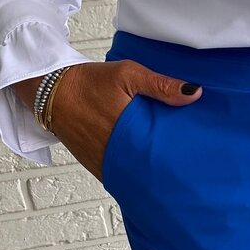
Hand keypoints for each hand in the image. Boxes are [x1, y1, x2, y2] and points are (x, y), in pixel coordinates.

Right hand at [14, 61, 202, 182]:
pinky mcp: (98, 167)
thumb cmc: (88, 82)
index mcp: (127, 133)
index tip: (199, 157)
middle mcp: (116, 154)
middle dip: (171, 166)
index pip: (162, 155)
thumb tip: (194, 93)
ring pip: (138, 174)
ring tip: (176, 167)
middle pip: (153, 168)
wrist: (50, 91)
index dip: (180, 156)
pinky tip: (150, 166)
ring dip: (153, 171)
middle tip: (192, 163)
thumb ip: (161, 85)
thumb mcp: (127, 75)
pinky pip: (123, 174)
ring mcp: (105, 164)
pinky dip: (136, 171)